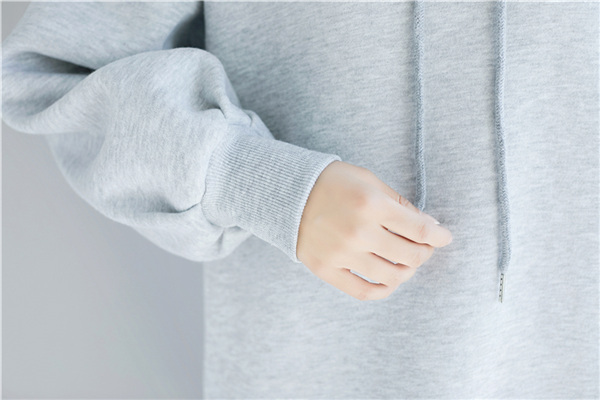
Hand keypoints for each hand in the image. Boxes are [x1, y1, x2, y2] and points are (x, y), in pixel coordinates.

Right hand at [297, 160, 452, 300]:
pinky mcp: (327, 270)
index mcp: (371, 205)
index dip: (439, 236)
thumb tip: (426, 224)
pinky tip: (390, 282)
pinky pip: (363, 291)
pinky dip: (383, 291)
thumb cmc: (331, 182)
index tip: (445, 237)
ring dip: (408, 271)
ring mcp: (342, 254)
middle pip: (410, 255)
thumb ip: (398, 202)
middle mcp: (359, 232)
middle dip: (425, 252)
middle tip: (425, 247)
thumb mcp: (367, 180)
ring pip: (391, 276)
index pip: (419, 229)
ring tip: (407, 263)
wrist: (286, 193)